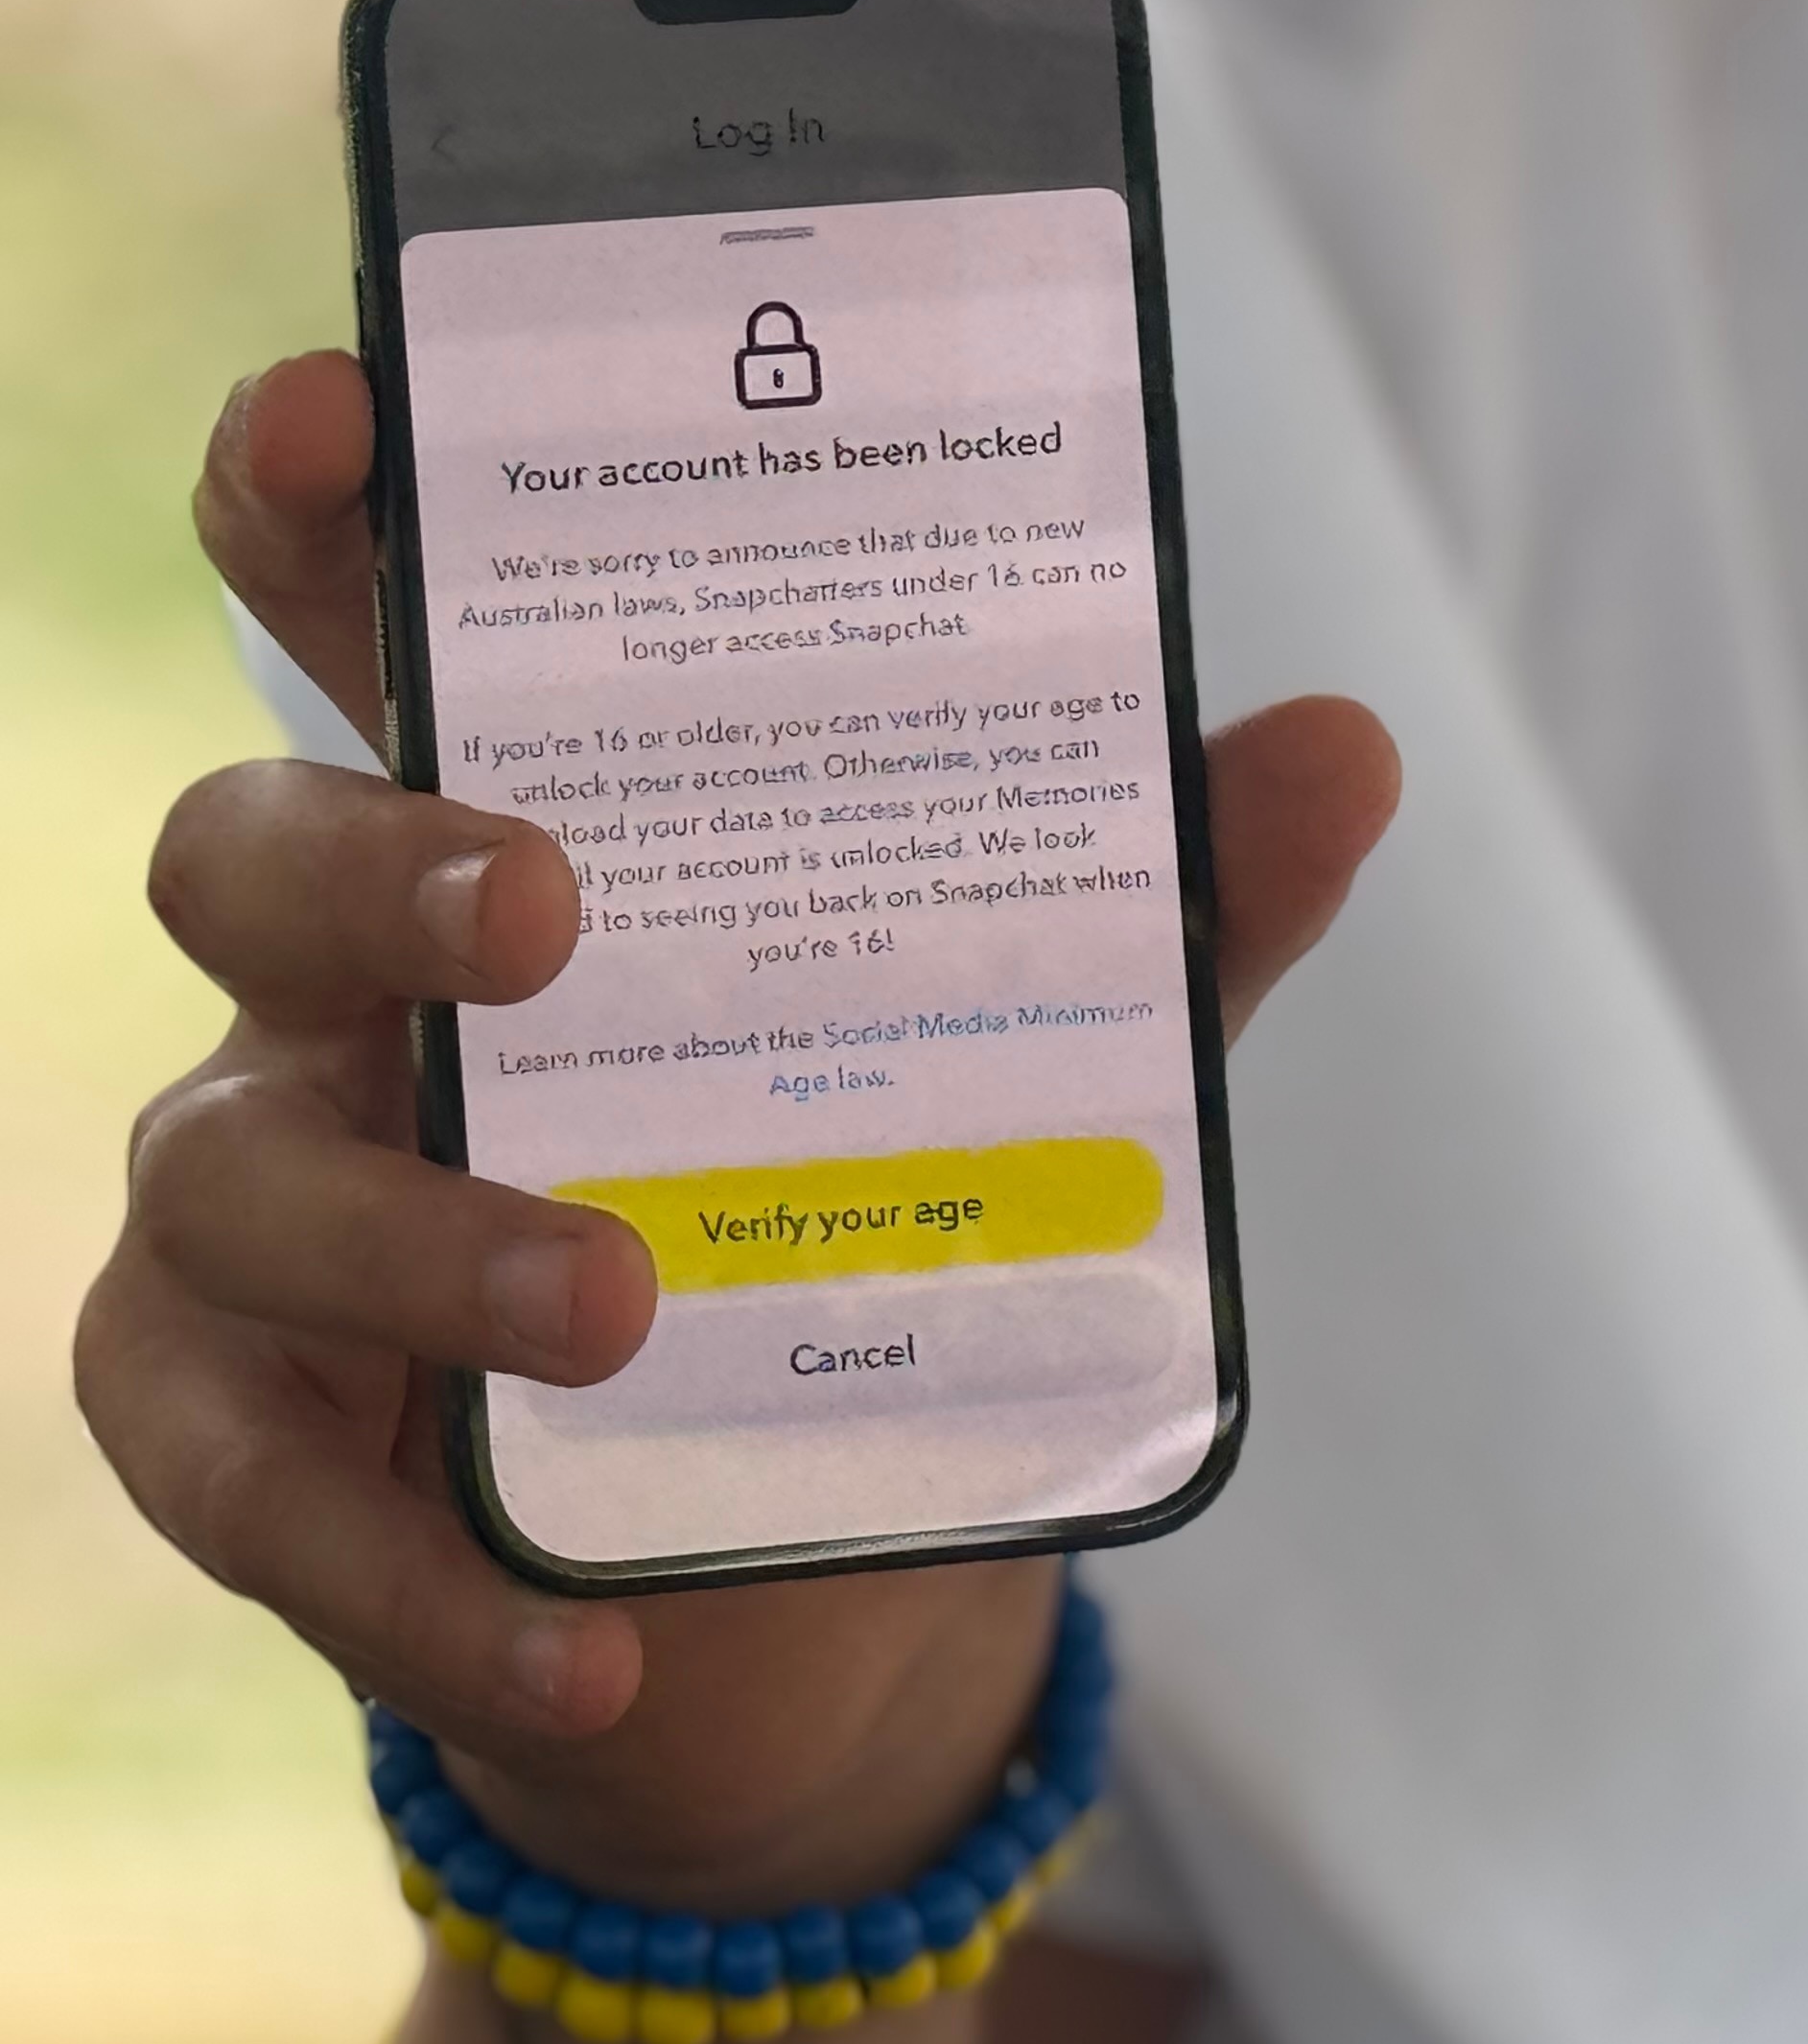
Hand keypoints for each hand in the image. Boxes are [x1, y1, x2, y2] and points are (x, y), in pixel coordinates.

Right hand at [74, 350, 1399, 1909]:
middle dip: (372, 866)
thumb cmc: (880, 1205)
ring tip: (625, 1306)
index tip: (342, 410)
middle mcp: (343, 993)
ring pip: (227, 1179)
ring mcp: (266, 1209)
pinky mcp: (253, 1439)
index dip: (310, 500)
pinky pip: (256, 1498)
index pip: (360, 619)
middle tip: (549, 914)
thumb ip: (1172, 913)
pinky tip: (599, 1633)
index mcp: (515, 832)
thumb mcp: (1044, 1052)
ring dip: (421, 1245)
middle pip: (245, 856)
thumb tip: (1345, 750)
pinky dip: (424, 1580)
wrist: (814, 1562)